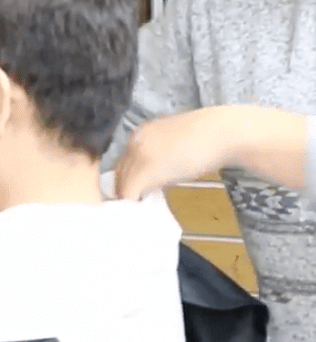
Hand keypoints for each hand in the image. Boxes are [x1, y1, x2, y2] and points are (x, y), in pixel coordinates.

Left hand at [114, 108, 233, 199]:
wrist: (223, 133)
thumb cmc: (206, 140)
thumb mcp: (173, 145)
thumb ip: (156, 159)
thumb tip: (149, 181)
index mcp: (140, 134)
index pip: (123, 163)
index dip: (128, 180)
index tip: (137, 193)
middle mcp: (134, 142)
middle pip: (119, 174)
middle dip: (127, 191)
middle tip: (138, 205)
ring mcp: (137, 156)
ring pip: (122, 186)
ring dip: (131, 199)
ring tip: (142, 208)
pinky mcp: (145, 171)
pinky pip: (130, 194)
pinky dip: (134, 204)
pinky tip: (144, 209)